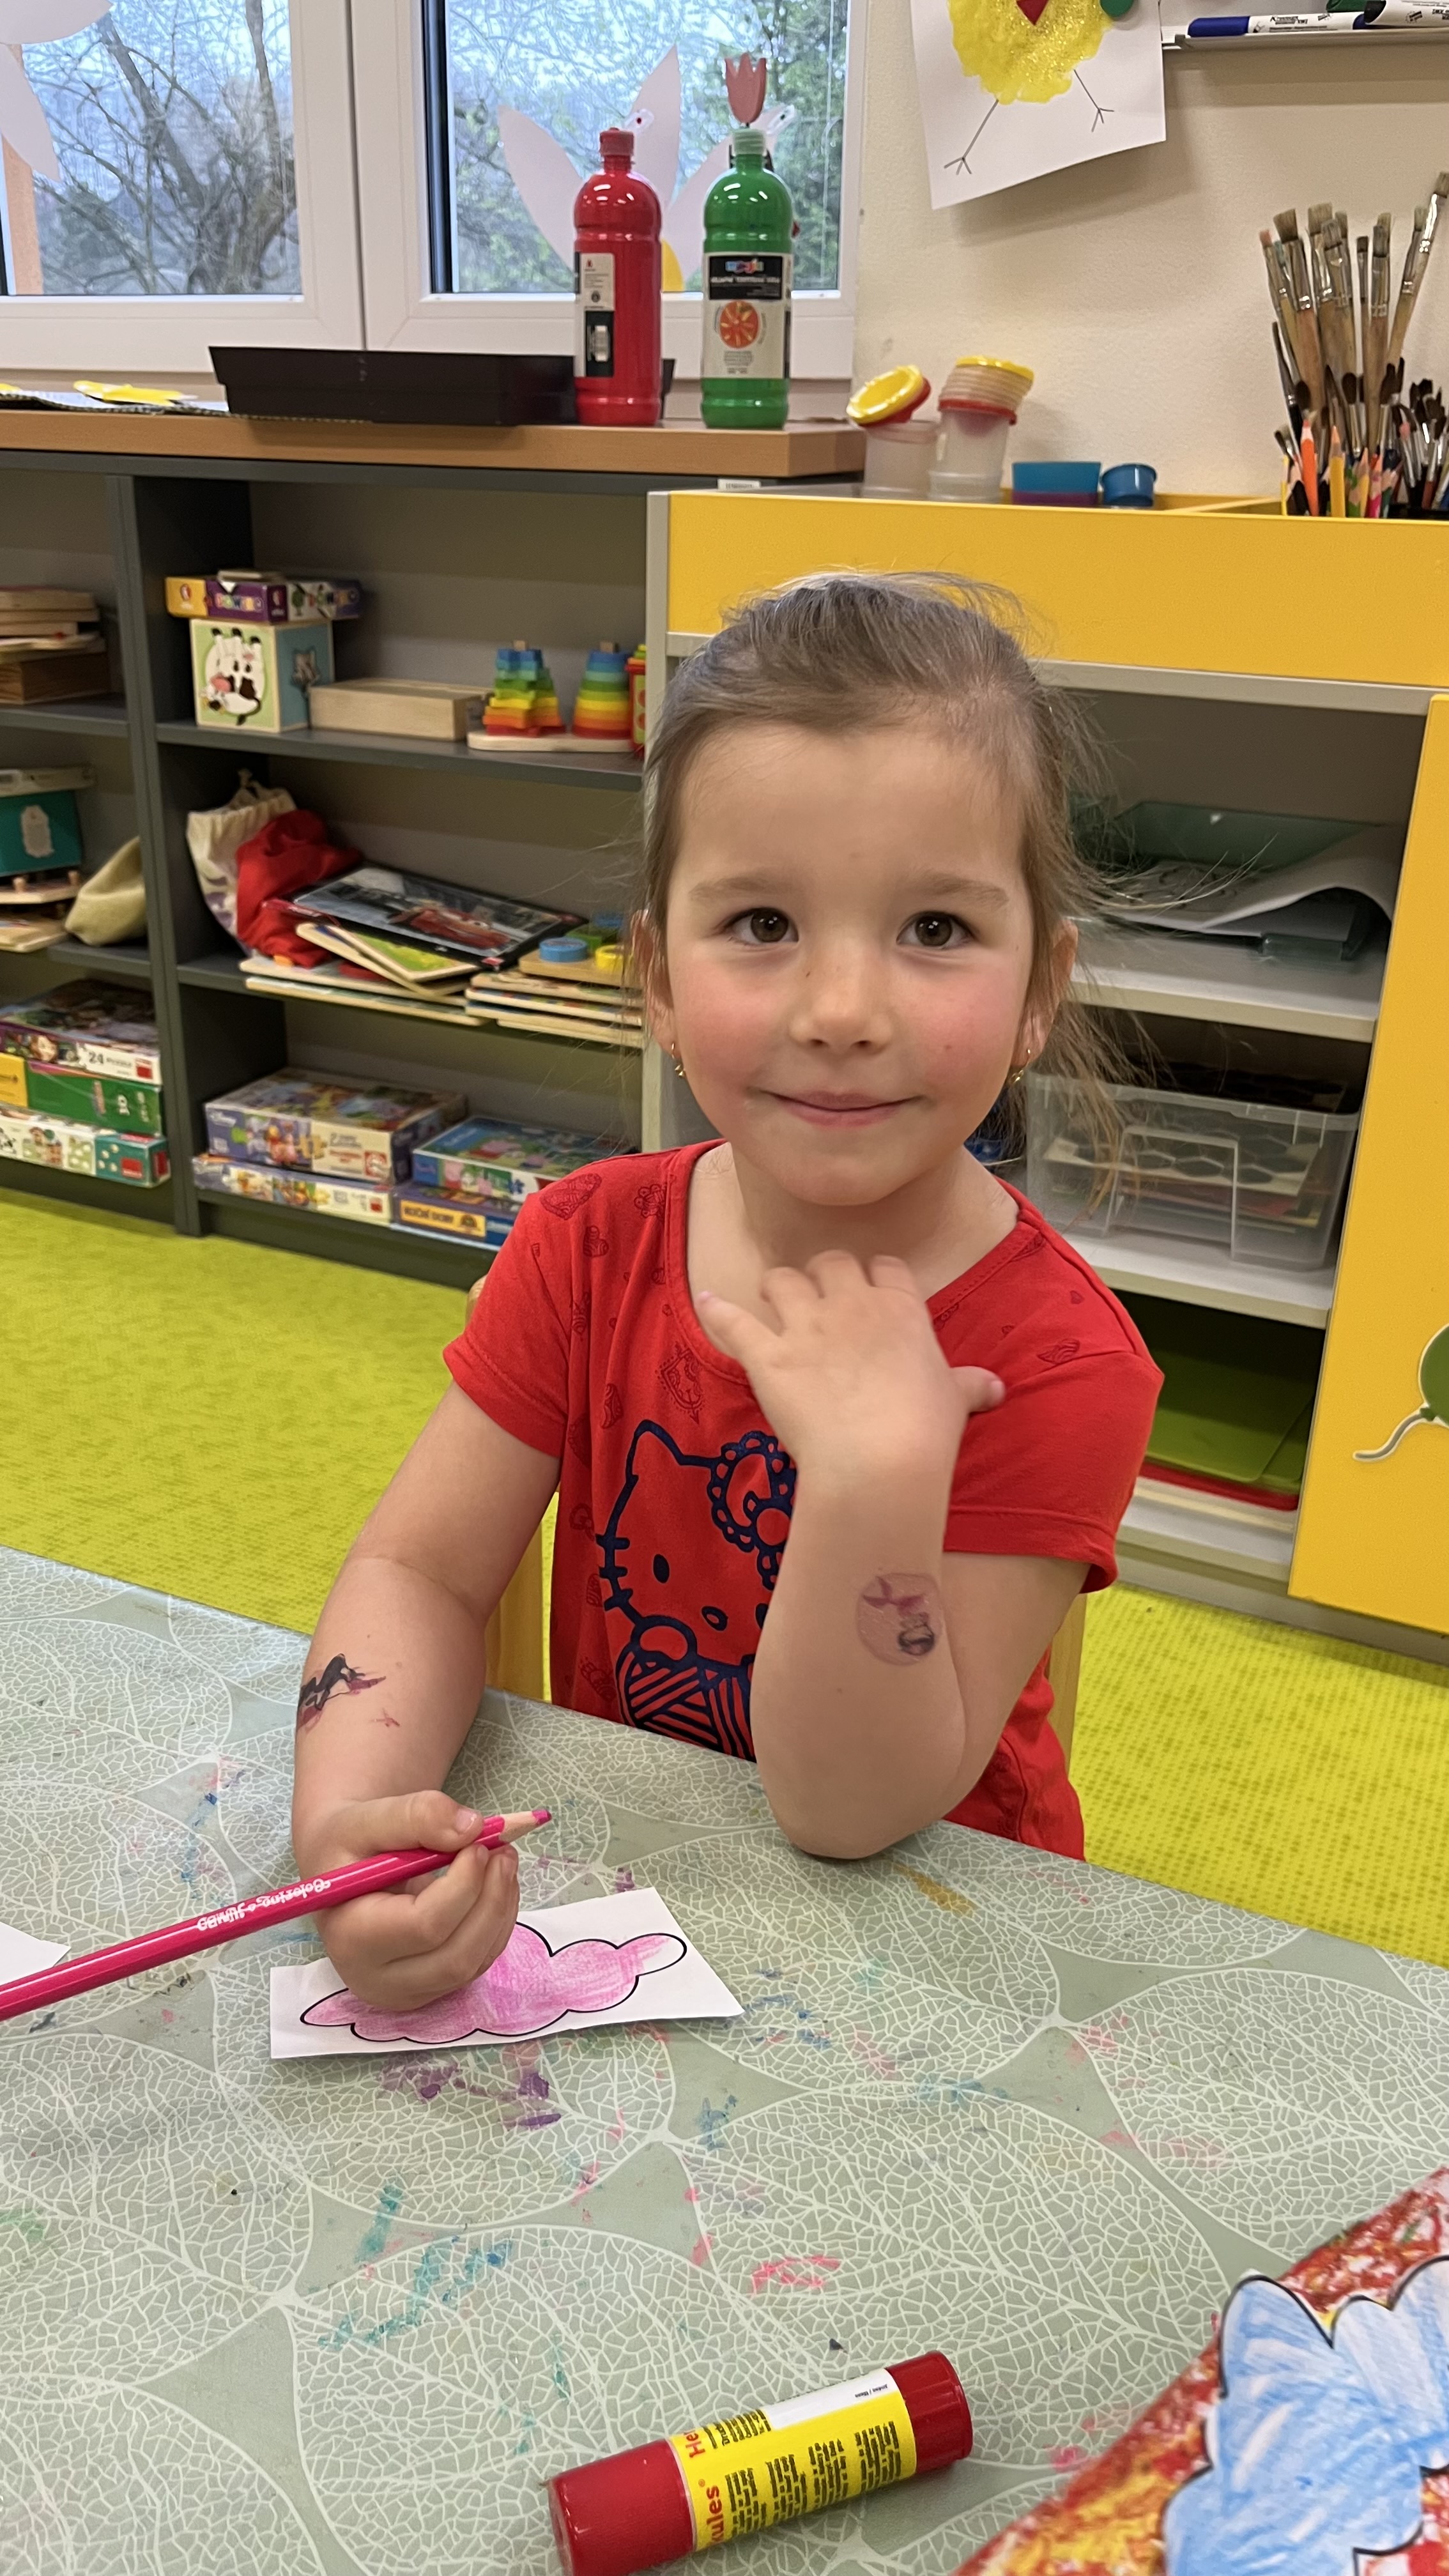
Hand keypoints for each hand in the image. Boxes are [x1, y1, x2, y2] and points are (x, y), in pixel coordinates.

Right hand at [302, 1790, 519, 2011]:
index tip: (479, 1844)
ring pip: (473, 1964)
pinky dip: (497, 1923)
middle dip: (491, 1901)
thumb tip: (471, 1828)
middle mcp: (376, 1979)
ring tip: (503, 1861)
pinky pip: (477, 1963)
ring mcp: (405, 1991)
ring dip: (500, 1910)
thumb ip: (415, 1815)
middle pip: (454, 1957)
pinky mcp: (430, 1988)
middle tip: (504, 1852)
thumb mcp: (367, 1818)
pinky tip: (496, 1886)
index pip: (424, 1926)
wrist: (341, 1874)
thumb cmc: (349, 1846)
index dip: (463, 1885)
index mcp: (351, 1937)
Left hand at [696, 1252, 1003, 1487]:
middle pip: (831, 1262)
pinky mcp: (767, 1355)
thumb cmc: (925, 1431)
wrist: (879, 1459)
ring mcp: (805, 1327)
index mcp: (901, 1307)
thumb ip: (969, 1385)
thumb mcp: (956, 1402)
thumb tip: (996, 1387)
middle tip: (819, 1293)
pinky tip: (707, 1300)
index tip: (872, 1290)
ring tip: (772, 1295)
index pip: (886, 1266)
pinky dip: (718, 1309)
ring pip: (782, 1280)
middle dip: (823, 1273)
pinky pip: (734, 1320)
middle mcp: (852, 1304)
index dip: (876, 1276)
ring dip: (776, 1285)